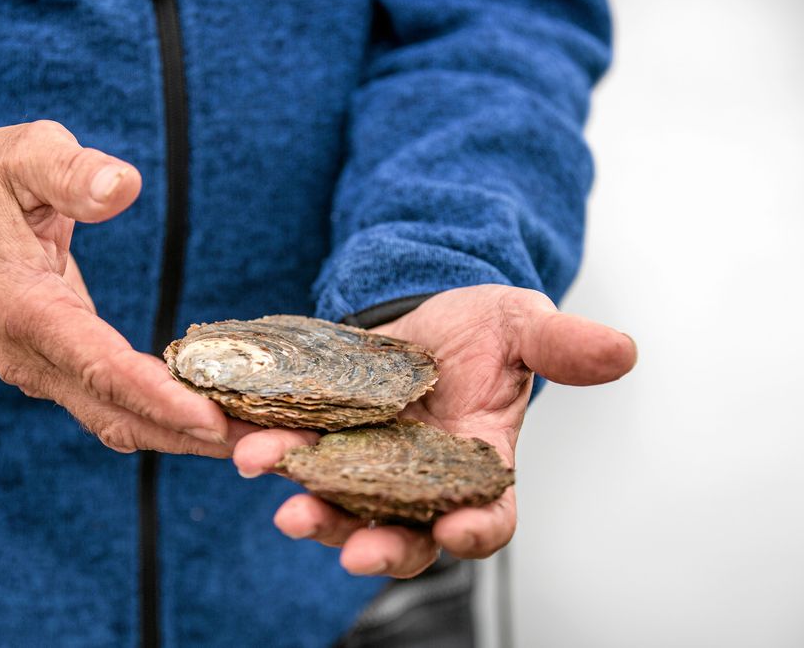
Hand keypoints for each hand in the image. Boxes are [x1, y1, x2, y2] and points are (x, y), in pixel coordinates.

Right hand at [0, 120, 255, 455]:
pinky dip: (163, 420)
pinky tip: (213, 418)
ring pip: (117, 421)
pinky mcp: (57, 370)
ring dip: (182, 438)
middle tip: (263, 444)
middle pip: (117, 413)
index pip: (98, 365)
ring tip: (253, 440)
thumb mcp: (25, 155)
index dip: (156, 396)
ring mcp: (41, 370)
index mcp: (24, 306)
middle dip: (189, 435)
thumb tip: (123, 186)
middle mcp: (30, 355)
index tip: (212, 420)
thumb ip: (71, 172)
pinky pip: (114, 407)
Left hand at [233, 285, 636, 576]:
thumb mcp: (521, 326)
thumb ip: (561, 345)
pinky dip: (258, 449)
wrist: (418, 312)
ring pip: (336, 504)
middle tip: (348, 547)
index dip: (476, 529)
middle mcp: (417, 481)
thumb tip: (623, 350)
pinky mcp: (315, 436)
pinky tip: (236, 433)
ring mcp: (362, 464)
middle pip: (401, 532)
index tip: (458, 532)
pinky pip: (287, 456)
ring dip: (309, 505)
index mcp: (477, 466)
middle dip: (374, 543)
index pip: (487, 515)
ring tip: (275, 483)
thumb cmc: (479, 329)